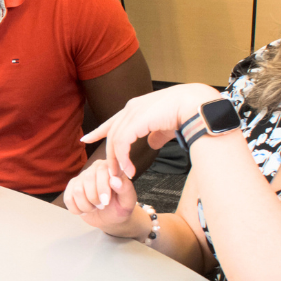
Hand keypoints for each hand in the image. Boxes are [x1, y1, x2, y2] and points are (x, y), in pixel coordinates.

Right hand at [63, 160, 140, 230]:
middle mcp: (93, 169)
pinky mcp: (71, 189)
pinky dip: (77, 209)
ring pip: (77, 190)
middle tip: (103, 206)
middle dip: (95, 198)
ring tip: (95, 207)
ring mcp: (80, 178)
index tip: (106, 201)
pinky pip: (68, 199)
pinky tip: (85, 210)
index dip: (102, 187)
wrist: (110, 218)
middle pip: (87, 179)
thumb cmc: (120, 206)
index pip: (101, 169)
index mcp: (109, 167)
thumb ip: (125, 188)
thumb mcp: (128, 200)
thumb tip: (115, 180)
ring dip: (86, 205)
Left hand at [82, 83, 215, 178]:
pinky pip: (122, 143)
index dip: (99, 131)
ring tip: (121, 176)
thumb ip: (156, 134)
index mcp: (136, 107)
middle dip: (109, 154)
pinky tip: (129, 170)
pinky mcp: (135, 121)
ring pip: (115, 140)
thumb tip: (151, 144)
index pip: (112, 121)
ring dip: (117, 161)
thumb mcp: (165, 126)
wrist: (194, 104)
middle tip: (110, 172)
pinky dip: (123, 158)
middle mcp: (131, 108)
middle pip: (111, 133)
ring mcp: (132, 113)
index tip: (86, 139)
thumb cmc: (185, 112)